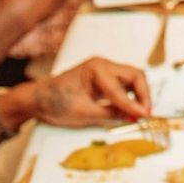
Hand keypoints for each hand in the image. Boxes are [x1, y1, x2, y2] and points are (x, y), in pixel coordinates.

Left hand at [20, 58, 152, 126]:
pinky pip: (123, 86)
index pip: (123, 86)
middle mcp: (102, 65)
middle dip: (143, 95)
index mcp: (96, 67)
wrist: (37, 100)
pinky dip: (129, 97)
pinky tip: (130, 110)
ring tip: (140, 113)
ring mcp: (103, 72)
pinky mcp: (102, 81)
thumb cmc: (55, 102)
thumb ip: (112, 113)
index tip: (144, 116)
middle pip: (134, 76)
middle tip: (146, 114)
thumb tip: (134, 117)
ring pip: (131, 80)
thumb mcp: (85, 113)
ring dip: (138, 95)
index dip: (135, 103)